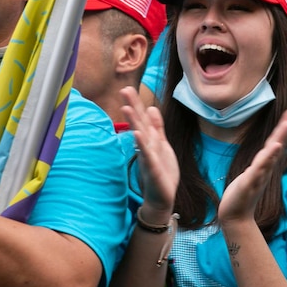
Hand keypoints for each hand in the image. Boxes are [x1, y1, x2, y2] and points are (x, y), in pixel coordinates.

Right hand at [120, 86, 178, 220]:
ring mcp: (147, 156)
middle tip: (124, 90)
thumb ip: (157, 128)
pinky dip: (142, 144)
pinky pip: (146, 154)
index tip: (128, 88)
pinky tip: (137, 134)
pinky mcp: (152, 168)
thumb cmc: (161, 172)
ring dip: (133, 122)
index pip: (141, 119)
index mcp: (149, 140)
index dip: (136, 104)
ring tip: (127, 107)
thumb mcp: (161, 145)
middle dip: (132, 107)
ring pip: (140, 136)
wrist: (161, 198)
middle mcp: (146, 146)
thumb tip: (151, 108)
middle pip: (138, 123)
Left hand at [217, 110, 286, 224]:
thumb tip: (268, 153)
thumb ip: (261, 163)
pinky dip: (265, 160)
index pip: (275, 143)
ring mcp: (258, 177)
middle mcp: (264, 169)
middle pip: (276, 146)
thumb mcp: (252, 174)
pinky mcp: (249, 184)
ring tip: (285, 128)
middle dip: (283, 130)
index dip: (282, 128)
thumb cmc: (243, 194)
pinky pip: (258, 170)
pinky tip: (272, 150)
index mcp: (264, 165)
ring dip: (277, 144)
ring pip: (268, 158)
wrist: (236, 215)